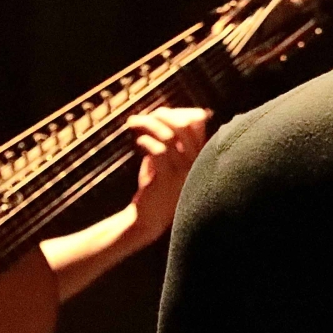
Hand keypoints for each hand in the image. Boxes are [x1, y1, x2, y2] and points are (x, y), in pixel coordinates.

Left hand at [125, 108, 210, 242]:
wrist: (149, 220)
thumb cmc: (157, 188)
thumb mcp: (168, 162)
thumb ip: (170, 142)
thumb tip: (163, 114)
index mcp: (199, 158)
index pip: (197, 125)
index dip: (178, 113)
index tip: (160, 112)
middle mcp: (195, 164)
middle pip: (184, 127)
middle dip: (163, 115)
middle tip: (147, 115)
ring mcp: (182, 173)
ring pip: (168, 136)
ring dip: (149, 124)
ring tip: (134, 122)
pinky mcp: (166, 180)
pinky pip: (158, 151)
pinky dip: (147, 141)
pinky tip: (139, 141)